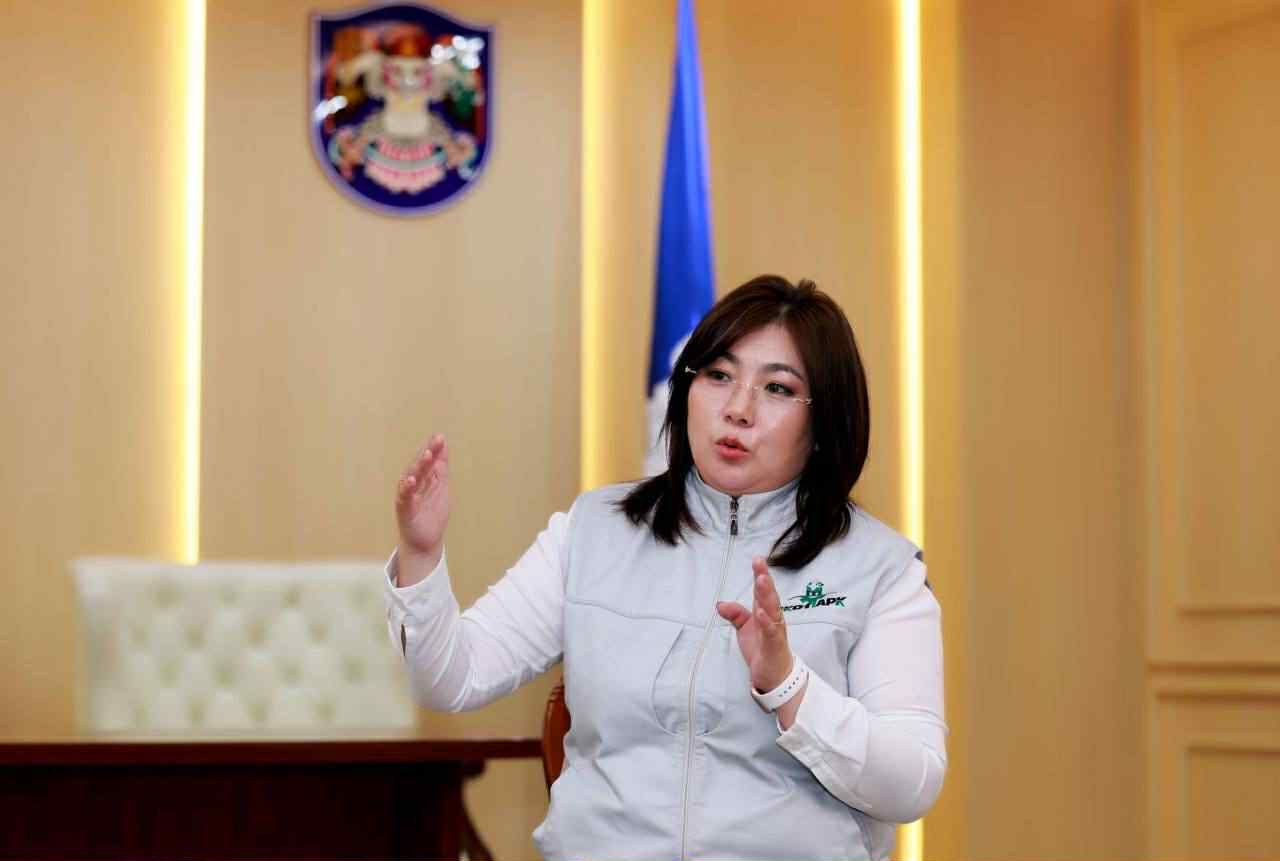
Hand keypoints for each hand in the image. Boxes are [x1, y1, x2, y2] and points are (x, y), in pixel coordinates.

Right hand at [394, 434, 450, 576]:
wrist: (426, 543)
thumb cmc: (432, 515)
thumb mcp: (442, 489)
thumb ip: (442, 469)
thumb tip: (443, 446)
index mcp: (423, 480)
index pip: (428, 461)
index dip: (434, 450)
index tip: (440, 437)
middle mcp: (413, 485)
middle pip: (419, 466)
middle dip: (427, 453)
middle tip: (435, 442)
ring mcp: (407, 497)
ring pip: (411, 478)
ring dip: (418, 467)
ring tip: (426, 455)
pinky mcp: (404, 510)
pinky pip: (404, 498)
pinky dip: (407, 489)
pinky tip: (411, 480)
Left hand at [716, 557, 793, 692]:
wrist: (774, 675)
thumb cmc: (762, 648)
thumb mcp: (744, 628)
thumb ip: (735, 614)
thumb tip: (720, 604)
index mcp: (765, 612)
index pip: (762, 590)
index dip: (760, 574)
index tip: (757, 559)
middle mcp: (772, 618)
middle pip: (768, 595)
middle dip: (764, 579)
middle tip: (760, 564)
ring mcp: (775, 631)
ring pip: (772, 609)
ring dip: (767, 594)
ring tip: (762, 580)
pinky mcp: (774, 645)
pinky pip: (771, 632)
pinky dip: (766, 622)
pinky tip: (760, 613)